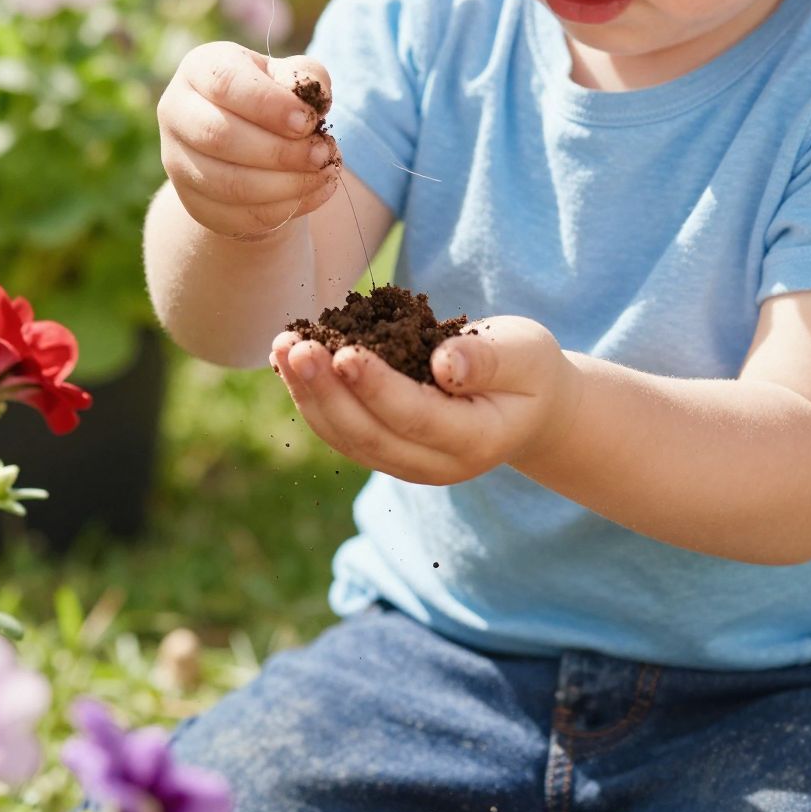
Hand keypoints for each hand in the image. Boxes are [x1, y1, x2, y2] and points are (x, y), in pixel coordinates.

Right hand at [157, 43, 338, 241]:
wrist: (250, 143)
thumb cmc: (274, 98)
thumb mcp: (292, 76)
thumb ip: (308, 77)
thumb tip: (317, 101)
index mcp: (200, 69)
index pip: (225, 83)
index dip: (270, 105)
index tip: (308, 121)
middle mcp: (177, 112)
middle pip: (220, 137)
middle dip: (281, 151)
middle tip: (321, 154)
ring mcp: (178, 161)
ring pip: (228, 183)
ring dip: (286, 185)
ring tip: (324, 174)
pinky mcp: (191, 202)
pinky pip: (235, 216)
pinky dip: (281, 209)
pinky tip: (314, 194)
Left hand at [269, 315, 580, 484]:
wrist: (526, 405)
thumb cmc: (527, 369)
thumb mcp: (524, 353)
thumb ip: (488, 359)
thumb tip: (445, 364)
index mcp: (476, 440)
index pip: (416, 417)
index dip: (376, 387)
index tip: (343, 351)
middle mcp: (437, 465)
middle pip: (370, 435)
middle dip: (327, 391)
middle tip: (296, 346)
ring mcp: (408, 464)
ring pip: (347, 438)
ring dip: (309, 395)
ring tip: (283, 347)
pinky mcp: (386, 450)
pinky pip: (341, 430)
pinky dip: (312, 397)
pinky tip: (288, 361)